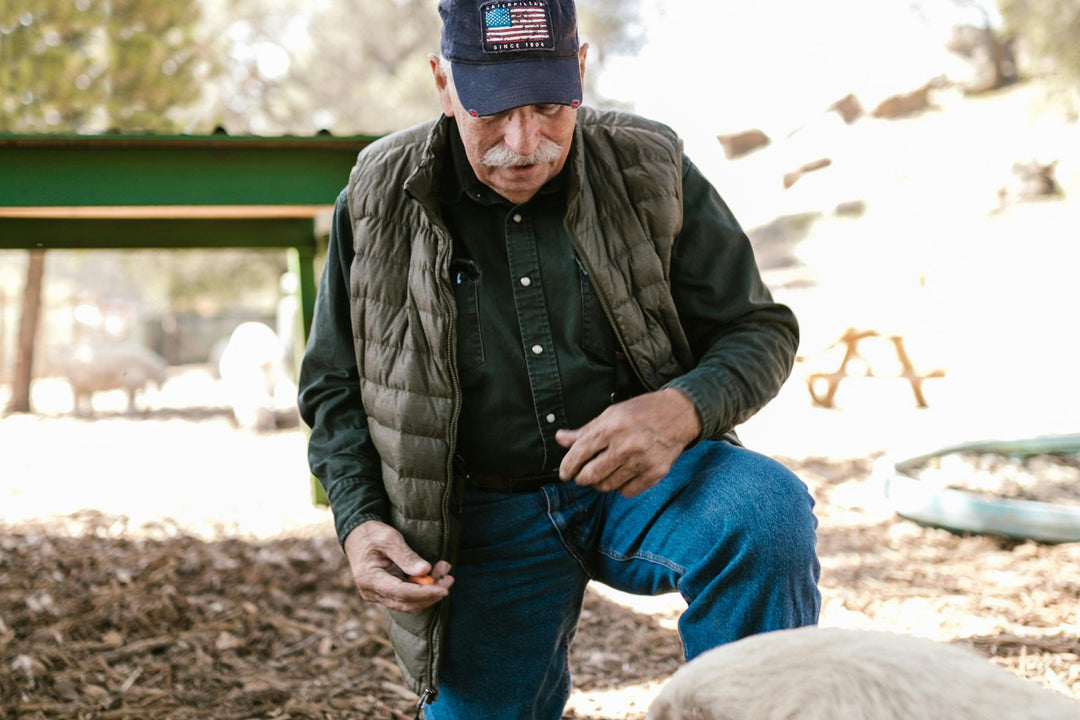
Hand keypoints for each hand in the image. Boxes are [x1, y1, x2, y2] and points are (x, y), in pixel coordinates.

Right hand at [342, 521, 452, 612]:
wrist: (357, 536)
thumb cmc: (372, 534)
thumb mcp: (389, 538)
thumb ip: (406, 556)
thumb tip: (425, 571)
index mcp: (369, 578)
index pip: (400, 593)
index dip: (424, 593)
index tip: (444, 589)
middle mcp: (371, 592)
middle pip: (406, 603)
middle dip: (430, 594)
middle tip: (449, 579)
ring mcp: (377, 595)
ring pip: (408, 603)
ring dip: (429, 592)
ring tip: (444, 571)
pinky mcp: (384, 593)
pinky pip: (406, 597)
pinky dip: (421, 589)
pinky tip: (434, 574)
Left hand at [556, 387, 701, 497]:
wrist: (679, 413)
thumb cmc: (642, 412)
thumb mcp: (611, 414)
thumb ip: (585, 430)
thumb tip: (560, 439)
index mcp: (611, 427)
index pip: (579, 454)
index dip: (567, 468)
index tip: (565, 473)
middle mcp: (625, 446)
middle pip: (590, 476)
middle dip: (581, 478)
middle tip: (582, 475)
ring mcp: (641, 461)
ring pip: (607, 486)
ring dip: (600, 483)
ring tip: (604, 472)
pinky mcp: (655, 473)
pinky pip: (627, 491)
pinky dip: (621, 486)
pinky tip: (623, 475)